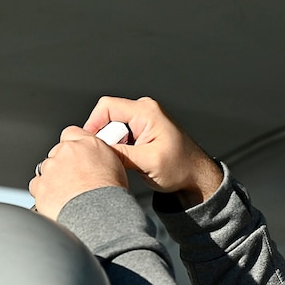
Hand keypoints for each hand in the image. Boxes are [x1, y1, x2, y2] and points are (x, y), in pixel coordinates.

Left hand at [28, 127, 127, 219]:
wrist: (99, 216)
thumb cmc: (111, 196)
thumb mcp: (115, 167)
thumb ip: (100, 158)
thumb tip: (96, 161)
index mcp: (88, 144)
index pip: (71, 133)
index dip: (72, 146)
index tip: (75, 156)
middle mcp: (68, 151)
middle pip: (57, 152)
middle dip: (62, 165)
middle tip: (74, 182)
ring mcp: (52, 167)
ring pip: (46, 169)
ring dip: (53, 179)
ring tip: (67, 196)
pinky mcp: (41, 184)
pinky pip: (36, 185)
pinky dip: (43, 193)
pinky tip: (57, 201)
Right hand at [85, 96, 222, 207]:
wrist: (195, 177)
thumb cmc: (181, 168)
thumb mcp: (148, 163)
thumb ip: (121, 154)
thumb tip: (97, 150)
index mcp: (147, 112)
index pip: (107, 107)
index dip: (93, 124)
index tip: (89, 143)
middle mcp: (144, 111)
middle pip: (108, 117)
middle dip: (105, 137)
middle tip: (113, 157)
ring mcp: (143, 120)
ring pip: (113, 127)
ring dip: (112, 144)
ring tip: (124, 161)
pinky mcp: (142, 131)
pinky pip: (121, 135)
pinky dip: (119, 147)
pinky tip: (127, 161)